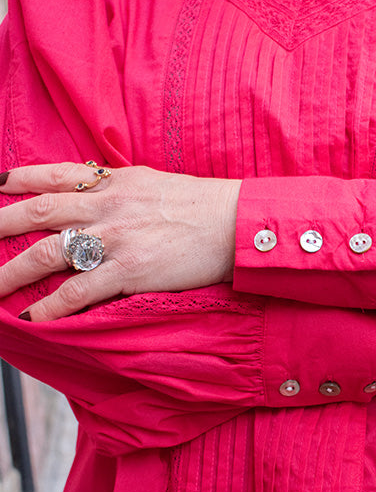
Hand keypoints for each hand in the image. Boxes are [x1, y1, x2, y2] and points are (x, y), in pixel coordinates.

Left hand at [0, 162, 241, 320]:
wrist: (237, 222)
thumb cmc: (202, 205)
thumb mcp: (154, 183)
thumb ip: (120, 187)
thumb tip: (98, 189)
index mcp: (113, 182)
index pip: (55, 175)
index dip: (18, 179)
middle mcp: (106, 205)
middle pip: (37, 212)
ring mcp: (115, 238)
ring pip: (47, 253)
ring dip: (11, 272)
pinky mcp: (130, 269)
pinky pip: (79, 290)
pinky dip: (51, 306)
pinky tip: (32, 317)